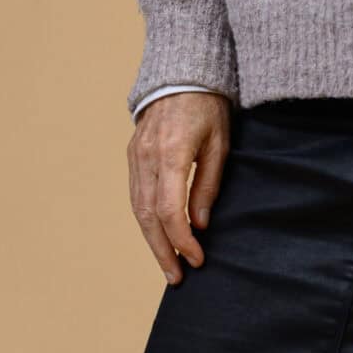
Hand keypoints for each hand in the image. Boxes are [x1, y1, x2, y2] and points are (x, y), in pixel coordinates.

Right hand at [127, 91, 230, 283]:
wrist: (181, 74)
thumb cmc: (208, 107)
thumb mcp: (220, 144)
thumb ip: (208, 185)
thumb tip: (200, 225)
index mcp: (172, 153)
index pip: (171, 210)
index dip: (182, 240)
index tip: (197, 259)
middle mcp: (147, 157)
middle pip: (149, 216)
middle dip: (163, 250)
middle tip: (177, 277)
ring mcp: (135, 156)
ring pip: (138, 209)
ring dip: (152, 240)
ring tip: (168, 265)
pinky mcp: (132, 155)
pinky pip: (136, 195)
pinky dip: (146, 221)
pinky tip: (159, 237)